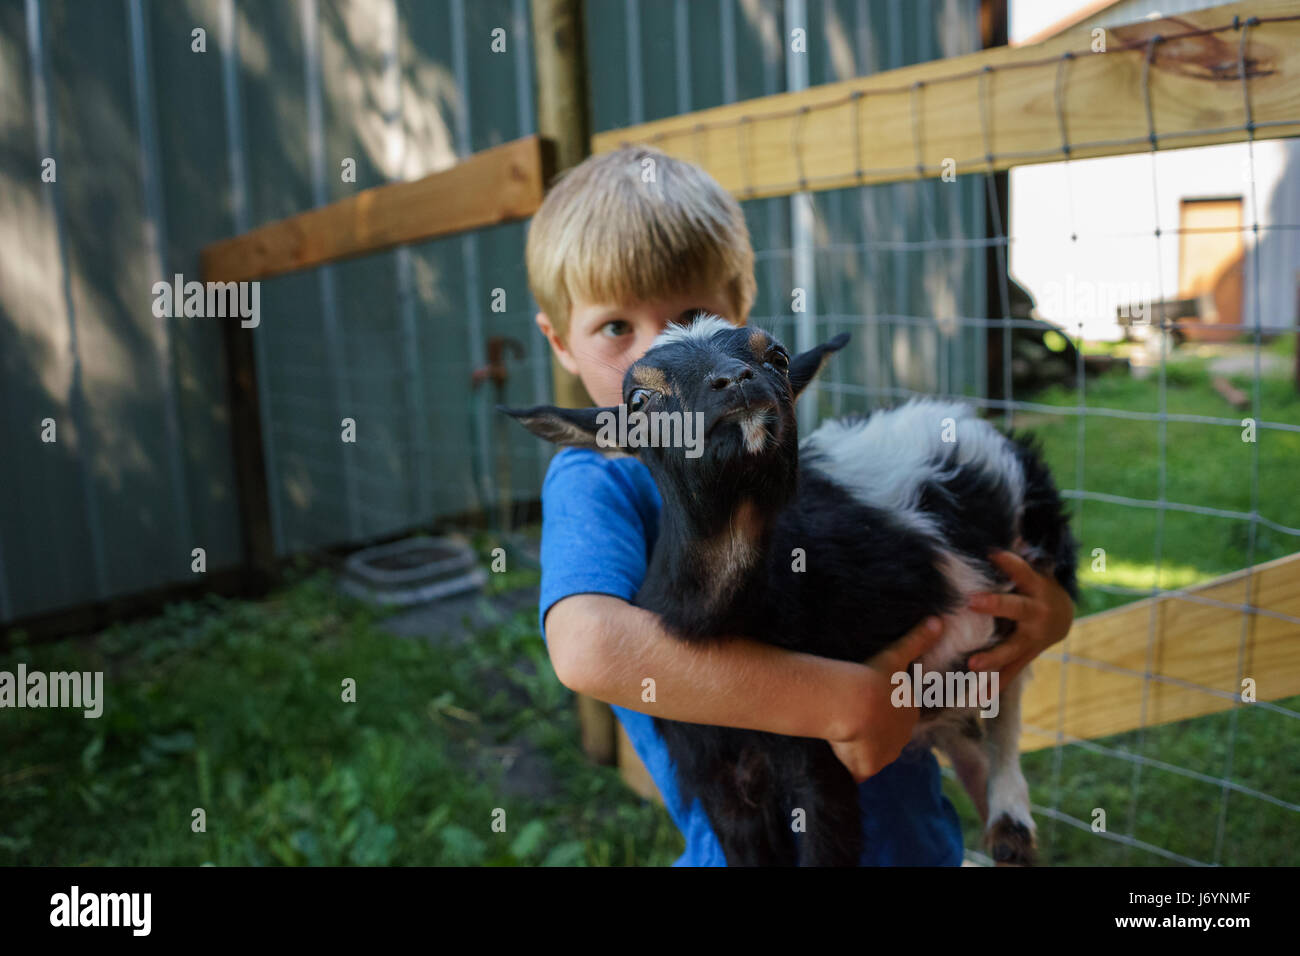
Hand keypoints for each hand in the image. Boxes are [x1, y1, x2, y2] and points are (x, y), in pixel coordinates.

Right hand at [827, 616, 943, 782]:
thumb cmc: (874, 677)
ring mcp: (885, 754)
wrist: (855, 704)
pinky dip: (849, 766)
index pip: (897, 715)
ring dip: (860, 749)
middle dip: (872, 731)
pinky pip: (858, 770)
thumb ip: (918, 640)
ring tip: (841, 734)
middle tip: (852, 717)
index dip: (880, 710)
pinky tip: (838, 755)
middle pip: (886, 736)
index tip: (865, 702)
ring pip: (872, 753)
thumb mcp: (896, 655)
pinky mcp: (868, 768)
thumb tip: (939, 620)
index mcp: (909, 712)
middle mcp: (901, 737)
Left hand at [966, 550, 1074, 684]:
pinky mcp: (1027, 655)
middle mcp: (1035, 612)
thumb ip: (1013, 561)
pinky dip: (996, 685)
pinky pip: (1011, 671)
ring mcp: (1033, 638)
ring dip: (992, 656)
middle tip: (972, 601)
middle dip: (995, 605)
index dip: (1009, 562)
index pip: (1022, 570)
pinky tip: (979, 697)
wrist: (1063, 616)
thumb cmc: (1035, 586)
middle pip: (1016, 608)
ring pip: (1012, 647)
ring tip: (972, 664)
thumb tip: (994, 533)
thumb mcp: (1031, 570)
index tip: (992, 552)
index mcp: (1036, 587)